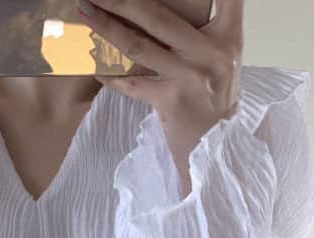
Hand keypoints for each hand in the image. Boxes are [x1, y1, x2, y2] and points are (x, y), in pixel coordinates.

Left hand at [75, 0, 243, 192]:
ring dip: (107, 27)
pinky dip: (111, 75)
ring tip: (85, 11)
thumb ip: (205, 34)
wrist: (217, 147)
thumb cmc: (216, 101)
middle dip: (122, 0)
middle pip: (159, 16)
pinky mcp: (169, 100)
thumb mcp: (224, 61)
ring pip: (139, 45)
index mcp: (227, 36)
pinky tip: (94, 66)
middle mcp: (209, 52)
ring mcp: (188, 76)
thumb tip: (159, 14)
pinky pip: (131, 84)